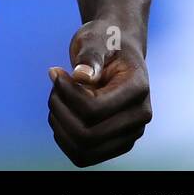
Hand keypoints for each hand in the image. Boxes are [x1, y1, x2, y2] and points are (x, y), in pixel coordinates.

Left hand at [47, 19, 151, 166]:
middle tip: (54, 84)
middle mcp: (139, 118)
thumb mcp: (96, 38)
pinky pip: (82, 156)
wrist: (115, 50)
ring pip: (83, 151)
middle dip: (60, 110)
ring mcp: (129, 135)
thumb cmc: (105, 41)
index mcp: (138, 89)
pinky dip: (63, 137)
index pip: (95, 109)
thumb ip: (91, 56)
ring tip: (56, 97)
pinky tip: (60, 112)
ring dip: (60, 125)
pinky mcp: (115, 144)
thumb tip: (81, 77)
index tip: (56, 72)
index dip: (67, 93)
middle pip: (88, 135)